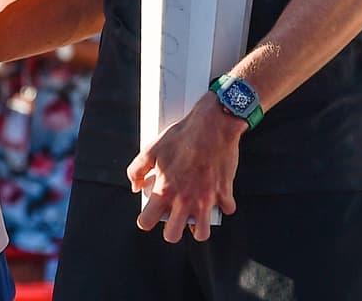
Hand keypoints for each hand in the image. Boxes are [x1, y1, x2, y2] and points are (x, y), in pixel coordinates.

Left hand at [126, 91, 245, 242]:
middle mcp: (184, 199)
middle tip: (174, 218)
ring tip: (196, 215)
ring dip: (199, 227)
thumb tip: (134, 186)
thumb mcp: (151, 149)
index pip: (147, 221)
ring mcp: (206, 199)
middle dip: (172, 231)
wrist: (212, 125)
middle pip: (173, 235)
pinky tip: (217, 195)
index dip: (145, 221)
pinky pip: (226, 209)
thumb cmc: (182, 135)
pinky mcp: (225, 193)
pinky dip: (223, 205)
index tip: (149, 216)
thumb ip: (136, 170)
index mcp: (164, 190)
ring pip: (202, 233)